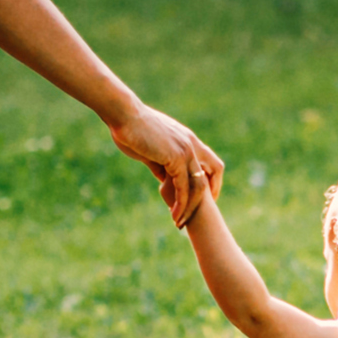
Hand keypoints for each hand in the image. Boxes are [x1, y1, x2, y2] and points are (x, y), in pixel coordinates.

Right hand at [108, 101, 221, 225]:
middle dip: (208, 196)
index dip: (211, 180)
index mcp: (188, 140)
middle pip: (213, 172)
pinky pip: (183, 187)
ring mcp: (186, 150)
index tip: (204, 197)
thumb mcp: (151, 150)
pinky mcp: (175, 158)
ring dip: (191, 207)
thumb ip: (161, 165)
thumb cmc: (131, 129)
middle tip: (197, 214)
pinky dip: (180, 204)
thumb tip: (164, 180)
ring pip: (198, 185)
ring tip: (180, 222)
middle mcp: (192, 144)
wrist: (124, 115)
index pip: (211, 162)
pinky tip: (173, 214)